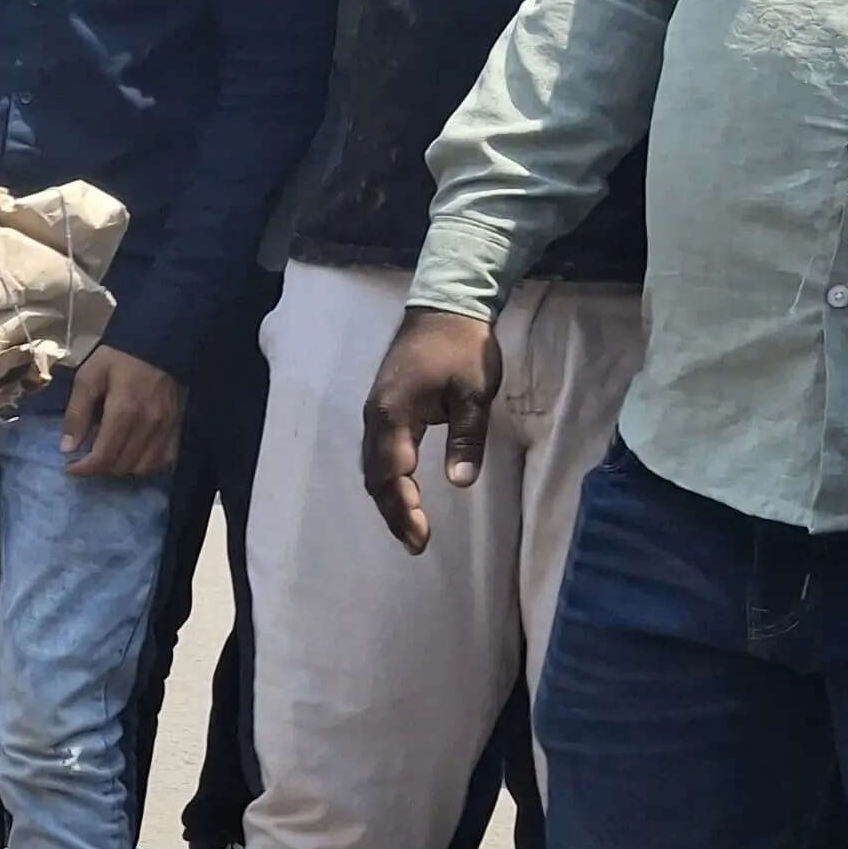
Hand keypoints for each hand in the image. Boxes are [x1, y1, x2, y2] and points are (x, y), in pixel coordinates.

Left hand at [59, 344, 185, 479]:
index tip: (70, 468)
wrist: (158, 339)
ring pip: (143, 468)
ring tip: (110, 455)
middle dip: (100, 468)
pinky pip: (165, 460)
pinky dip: (147, 464)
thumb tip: (67, 448)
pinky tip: (134, 455)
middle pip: (121, 466)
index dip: (84, 469)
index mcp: (123, 411)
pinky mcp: (178, 425)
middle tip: (88, 457)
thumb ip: (77, 413)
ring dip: (123, 468)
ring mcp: (166, 426)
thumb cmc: (118, 356)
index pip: (103, 457)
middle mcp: (148, 423)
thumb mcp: (88, 376)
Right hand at [361, 308, 502, 550]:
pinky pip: (377, 453)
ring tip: (410, 526)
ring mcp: (375, 412)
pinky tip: (403, 491)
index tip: (421, 538)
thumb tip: (460, 483)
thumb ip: (466, 438)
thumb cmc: (462, 347)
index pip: (392, 476)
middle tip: (417, 543)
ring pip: (373, 468)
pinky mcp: (382, 408)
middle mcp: (375, 418)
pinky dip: (388, 479)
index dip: (403, 510)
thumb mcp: (474, 393)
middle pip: (375, 478)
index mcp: (394, 416)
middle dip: (393, 513)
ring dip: (389, 499)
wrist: (443, 305)